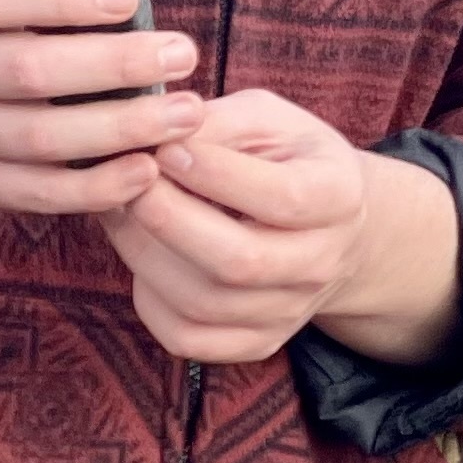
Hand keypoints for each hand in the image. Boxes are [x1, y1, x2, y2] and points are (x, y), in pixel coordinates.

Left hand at [100, 88, 378, 362]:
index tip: (167, 148)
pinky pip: (189, 338)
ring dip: (146, 256)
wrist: (333, 227)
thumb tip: (154, 136)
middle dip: (169, 220)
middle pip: (239, 261)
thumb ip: (218, 123)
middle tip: (129, 183)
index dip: (215, 174)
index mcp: (339, 197)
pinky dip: (150, 301)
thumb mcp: (270, 120)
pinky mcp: (258, 342)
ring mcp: (290, 310)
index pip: (281, 197)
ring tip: (123, 212)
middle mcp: (322, 263)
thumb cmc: (290, 161)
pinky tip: (142, 257)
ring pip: (205, 303)